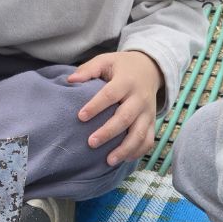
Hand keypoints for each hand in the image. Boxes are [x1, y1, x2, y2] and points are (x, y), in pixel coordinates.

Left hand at [68, 51, 163, 165]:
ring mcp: (148, 112)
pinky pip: (148, 140)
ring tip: (109, 161)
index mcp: (126, 81)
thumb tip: (70, 80)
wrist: (150, 68)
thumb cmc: (121, 66)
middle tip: (91, 143)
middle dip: (108, 132)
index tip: (80, 117)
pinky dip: (138, 152)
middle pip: (125, 118)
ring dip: (125, 149)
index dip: (96, 106)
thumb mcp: (106, 60)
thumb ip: (88, 69)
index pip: (111, 94)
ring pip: (139, 134)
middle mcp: (139, 98)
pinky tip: (124, 159)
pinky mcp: (152, 122)